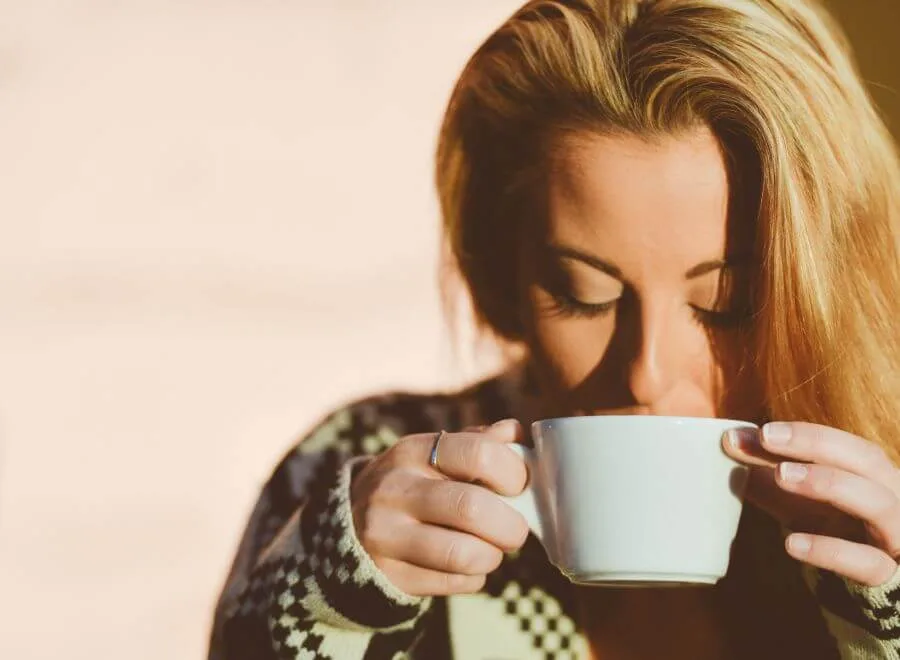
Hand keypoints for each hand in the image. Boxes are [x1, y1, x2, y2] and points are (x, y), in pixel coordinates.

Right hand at [350, 419, 528, 595]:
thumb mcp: (434, 454)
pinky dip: (473, 577)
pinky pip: (453, 583)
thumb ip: (478, 442)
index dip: (513, 473)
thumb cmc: (413, 483)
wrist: (351, 525)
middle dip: (510, 525)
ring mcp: (387, 535)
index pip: (478, 453)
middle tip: (515, 529)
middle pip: (472, 508)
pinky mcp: (390, 575)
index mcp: (413, 451)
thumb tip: (517, 433)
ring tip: (491, 549)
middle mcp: (395, 490)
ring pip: (464, 554)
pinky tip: (467, 565)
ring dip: (492, 556)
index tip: (519, 486)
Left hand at [724, 422, 899, 585]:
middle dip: (817, 444)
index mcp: (874, 476)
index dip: (806, 434)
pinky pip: (867, 563)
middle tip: (766, 437)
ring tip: (781, 474)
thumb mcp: (797, 500)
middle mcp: (893, 498)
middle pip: (867, 460)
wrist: (863, 591)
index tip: (761, 431)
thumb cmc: (830, 531)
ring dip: (829, 483)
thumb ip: (766, 471)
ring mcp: (895, 537)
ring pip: (878, 504)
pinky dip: (830, 550)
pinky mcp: (889, 578)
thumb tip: (729, 439)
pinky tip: (791, 543)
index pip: (845, 445)